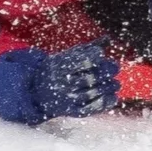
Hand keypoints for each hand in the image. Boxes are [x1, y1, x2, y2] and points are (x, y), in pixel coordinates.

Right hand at [0, 41, 120, 124]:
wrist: (35, 91)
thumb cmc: (56, 69)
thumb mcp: (66, 56)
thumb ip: (87, 48)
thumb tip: (108, 39)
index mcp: (60, 66)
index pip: (82, 61)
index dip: (95, 57)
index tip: (101, 54)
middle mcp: (62, 83)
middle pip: (89, 79)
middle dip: (106, 72)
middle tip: (115, 68)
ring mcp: (66, 98)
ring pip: (91, 94)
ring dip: (108, 88)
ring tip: (116, 84)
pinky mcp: (69, 110)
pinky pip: (88, 109)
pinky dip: (103, 104)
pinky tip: (112, 98)